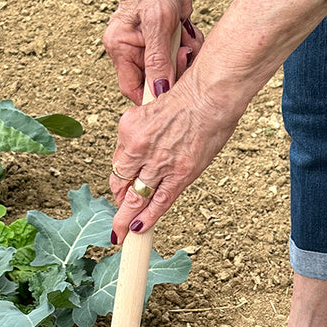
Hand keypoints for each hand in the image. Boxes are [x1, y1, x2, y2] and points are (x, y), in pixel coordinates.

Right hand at [103, 0, 203, 105]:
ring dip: (187, 57)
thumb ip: (158, 60)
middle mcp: (133, 51)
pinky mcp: (168, 41)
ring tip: (187, 38)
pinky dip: (191, 46)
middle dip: (176, 71)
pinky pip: (183, 55)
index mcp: (121, 49)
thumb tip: (159, 92)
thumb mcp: (156, 23)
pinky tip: (189, 32)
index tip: (174, 92)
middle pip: (158, 82)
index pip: (134, 89)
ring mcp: (152, 47)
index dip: (154, 96)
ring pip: (174, 70)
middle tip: (186, 53)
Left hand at [108, 72, 242, 241]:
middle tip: (115, 219)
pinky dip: (147, 217)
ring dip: (126, 216)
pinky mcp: (179, 174)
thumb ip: (147, 132)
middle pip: (122, 182)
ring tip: (120, 232)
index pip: (119, 162)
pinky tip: (137, 228)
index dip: (119, 179)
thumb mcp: (154, 109)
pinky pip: (159, 201)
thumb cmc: (190, 96)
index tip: (119, 190)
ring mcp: (158, 162)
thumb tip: (149, 151)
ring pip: (136, 196)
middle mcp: (139, 146)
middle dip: (119, 202)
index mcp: (129, 127)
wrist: (210, 93)